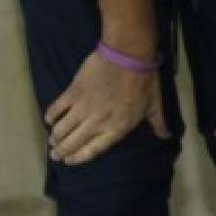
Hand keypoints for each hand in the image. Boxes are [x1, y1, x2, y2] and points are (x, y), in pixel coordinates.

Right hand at [44, 50, 168, 164]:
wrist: (128, 54)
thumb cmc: (144, 80)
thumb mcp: (154, 104)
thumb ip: (158, 123)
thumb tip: (166, 136)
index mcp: (116, 128)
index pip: (92, 151)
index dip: (78, 158)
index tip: (69, 161)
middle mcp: (96, 123)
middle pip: (71, 143)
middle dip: (60, 151)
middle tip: (55, 154)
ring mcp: (82, 109)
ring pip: (60, 130)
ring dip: (54, 137)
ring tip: (53, 139)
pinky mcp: (72, 93)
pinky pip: (55, 109)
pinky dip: (49, 116)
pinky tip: (49, 119)